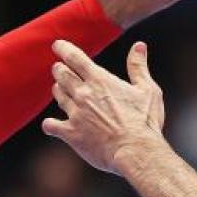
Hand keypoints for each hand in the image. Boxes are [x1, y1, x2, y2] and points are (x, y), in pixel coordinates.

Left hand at [42, 40, 163, 173]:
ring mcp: (75, 113)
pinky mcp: (71, 133)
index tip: (57, 45)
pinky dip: (50, 124)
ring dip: (58, 90)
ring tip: (60, 90)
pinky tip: (50, 125)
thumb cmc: (144, 122)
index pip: (74, 57)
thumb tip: (139, 46)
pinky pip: (51, 125)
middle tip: (59, 69)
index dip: (63, 49)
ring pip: (58, 95)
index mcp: (100, 80)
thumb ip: (138, 67)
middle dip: (59, 69)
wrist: (135, 151)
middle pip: (61, 74)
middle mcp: (83, 94)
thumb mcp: (147, 90)